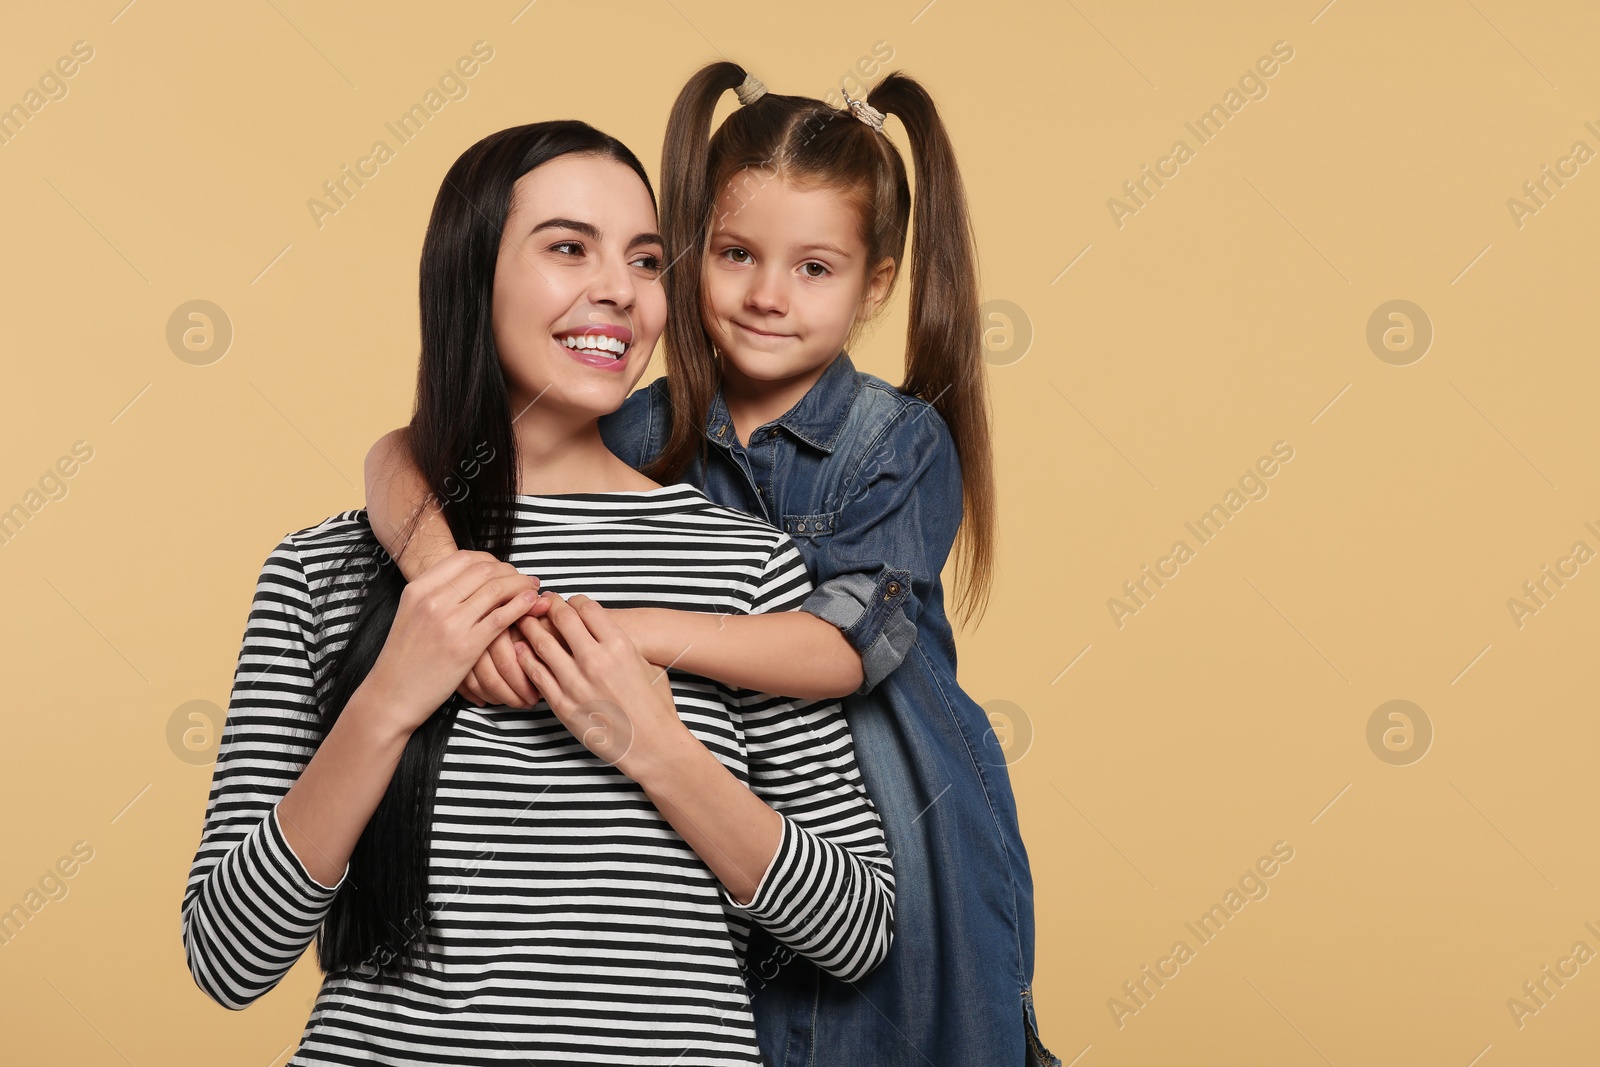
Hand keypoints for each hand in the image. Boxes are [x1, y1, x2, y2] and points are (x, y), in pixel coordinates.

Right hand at [361, 550, 540, 735]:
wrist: (392, 694)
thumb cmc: (405, 656)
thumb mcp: (412, 613)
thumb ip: (437, 594)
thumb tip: (474, 579)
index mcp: (419, 588)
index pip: (465, 558)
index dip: (492, 561)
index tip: (504, 570)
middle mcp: (433, 601)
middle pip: (484, 570)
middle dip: (511, 571)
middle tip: (525, 579)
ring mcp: (449, 623)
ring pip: (496, 589)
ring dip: (521, 585)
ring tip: (533, 590)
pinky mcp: (466, 647)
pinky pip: (501, 617)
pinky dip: (521, 606)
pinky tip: (532, 604)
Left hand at [512, 593, 696, 779]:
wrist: (651, 744)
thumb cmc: (653, 705)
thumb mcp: (646, 663)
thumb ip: (622, 644)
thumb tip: (603, 630)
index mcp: (620, 645)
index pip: (587, 608)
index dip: (575, 601)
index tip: (570, 603)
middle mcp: (596, 660)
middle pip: (562, 618)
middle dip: (551, 607)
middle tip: (544, 605)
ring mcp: (576, 683)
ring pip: (543, 643)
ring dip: (531, 628)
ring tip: (525, 622)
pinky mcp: (563, 704)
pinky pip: (536, 674)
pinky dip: (526, 659)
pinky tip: (521, 651)